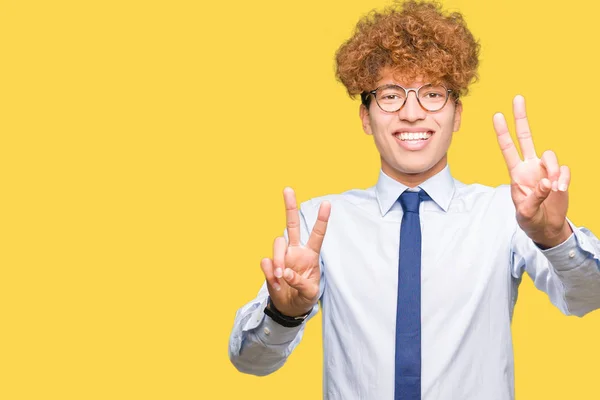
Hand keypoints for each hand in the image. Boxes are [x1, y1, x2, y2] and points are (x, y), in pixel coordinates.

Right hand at [260, 187, 330, 316]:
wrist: (289, 307)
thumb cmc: (304, 297)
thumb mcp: (310, 293)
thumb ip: (300, 282)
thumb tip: (285, 272)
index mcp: (310, 255)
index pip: (317, 234)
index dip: (322, 219)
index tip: (327, 203)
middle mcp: (296, 251)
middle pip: (291, 224)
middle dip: (290, 206)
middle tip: (288, 189)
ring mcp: (282, 256)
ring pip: (277, 243)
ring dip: (279, 259)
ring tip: (281, 277)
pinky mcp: (270, 265)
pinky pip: (266, 261)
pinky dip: (269, 271)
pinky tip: (275, 282)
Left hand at [493, 95, 572, 247]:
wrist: (546, 228)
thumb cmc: (530, 220)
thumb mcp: (526, 213)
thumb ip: (534, 198)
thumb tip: (546, 182)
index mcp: (516, 173)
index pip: (507, 148)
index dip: (502, 132)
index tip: (496, 115)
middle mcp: (530, 167)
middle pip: (526, 137)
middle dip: (521, 118)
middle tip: (517, 98)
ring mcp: (545, 170)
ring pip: (550, 155)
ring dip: (553, 170)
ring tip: (553, 188)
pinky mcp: (560, 176)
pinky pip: (564, 169)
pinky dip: (563, 179)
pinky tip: (560, 190)